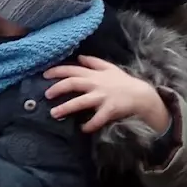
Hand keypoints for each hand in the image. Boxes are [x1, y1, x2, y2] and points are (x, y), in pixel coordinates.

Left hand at [44, 56, 170, 134]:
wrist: (141, 95)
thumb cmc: (123, 82)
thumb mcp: (109, 67)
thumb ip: (93, 62)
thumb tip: (79, 57)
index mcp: (94, 74)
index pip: (72, 70)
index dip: (58, 71)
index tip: (44, 74)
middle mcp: (96, 84)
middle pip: (73, 83)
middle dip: (58, 88)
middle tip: (46, 94)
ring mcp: (103, 97)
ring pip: (81, 102)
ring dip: (66, 107)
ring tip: (54, 113)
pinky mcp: (110, 109)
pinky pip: (97, 119)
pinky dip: (89, 125)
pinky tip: (82, 129)